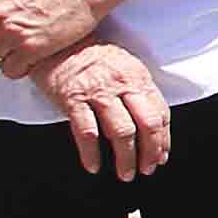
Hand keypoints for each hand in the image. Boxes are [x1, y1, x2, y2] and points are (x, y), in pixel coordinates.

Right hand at [36, 41, 172, 180]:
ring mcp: (97, 91)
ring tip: (125, 174)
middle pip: (147, 124)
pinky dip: (91, 154)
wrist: (54, 43)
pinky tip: (94, 166)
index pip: (160, 113)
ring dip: (126, 158)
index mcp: (138, 76)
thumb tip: (153, 126)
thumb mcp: (122, 66)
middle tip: (147, 169)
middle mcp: (122, 83)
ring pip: (122, 132)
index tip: (161, 156)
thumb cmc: (90, 57)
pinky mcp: (72, 98)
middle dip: (151, 152)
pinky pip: (87, 132)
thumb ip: (137, 92)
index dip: (163, 139)